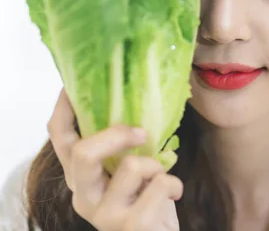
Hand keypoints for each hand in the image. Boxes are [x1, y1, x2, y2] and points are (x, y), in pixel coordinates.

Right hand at [47, 88, 181, 230]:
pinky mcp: (131, 225)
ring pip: (132, 166)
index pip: (60, 139)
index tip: (73, 86)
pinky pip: (161, 185)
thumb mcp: (128, 174)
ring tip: (159, 177)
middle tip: (142, 132)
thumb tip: (135, 105)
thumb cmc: (145, 204)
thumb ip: (121, 150)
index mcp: (81, 178)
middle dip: (117, 134)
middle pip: (83, 152)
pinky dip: (174, 184)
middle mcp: (84, 196)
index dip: (64, 109)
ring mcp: (104, 214)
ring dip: (157, 165)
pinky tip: (172, 195)